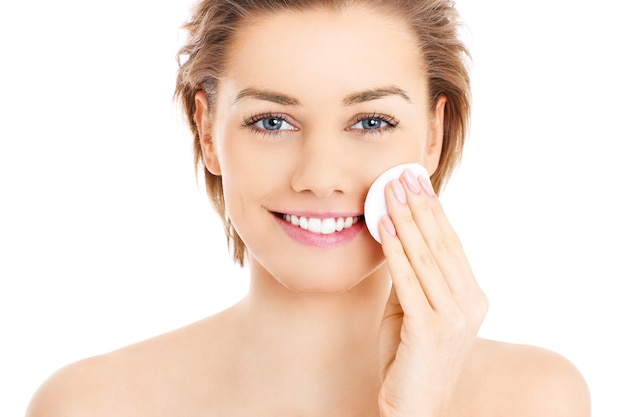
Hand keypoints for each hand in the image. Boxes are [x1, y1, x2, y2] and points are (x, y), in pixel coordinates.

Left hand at [376, 170, 487, 416]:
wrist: (414, 408)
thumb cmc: (410, 358)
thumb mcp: (414, 310)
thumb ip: (413, 278)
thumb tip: (398, 236)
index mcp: (471, 297)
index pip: (450, 244)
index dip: (434, 210)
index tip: (418, 182)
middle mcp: (469, 304)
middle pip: (441, 243)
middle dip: (419, 206)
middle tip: (403, 175)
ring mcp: (453, 317)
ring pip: (426, 256)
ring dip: (406, 219)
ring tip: (390, 190)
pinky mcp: (430, 329)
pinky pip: (409, 280)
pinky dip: (395, 250)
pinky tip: (384, 226)